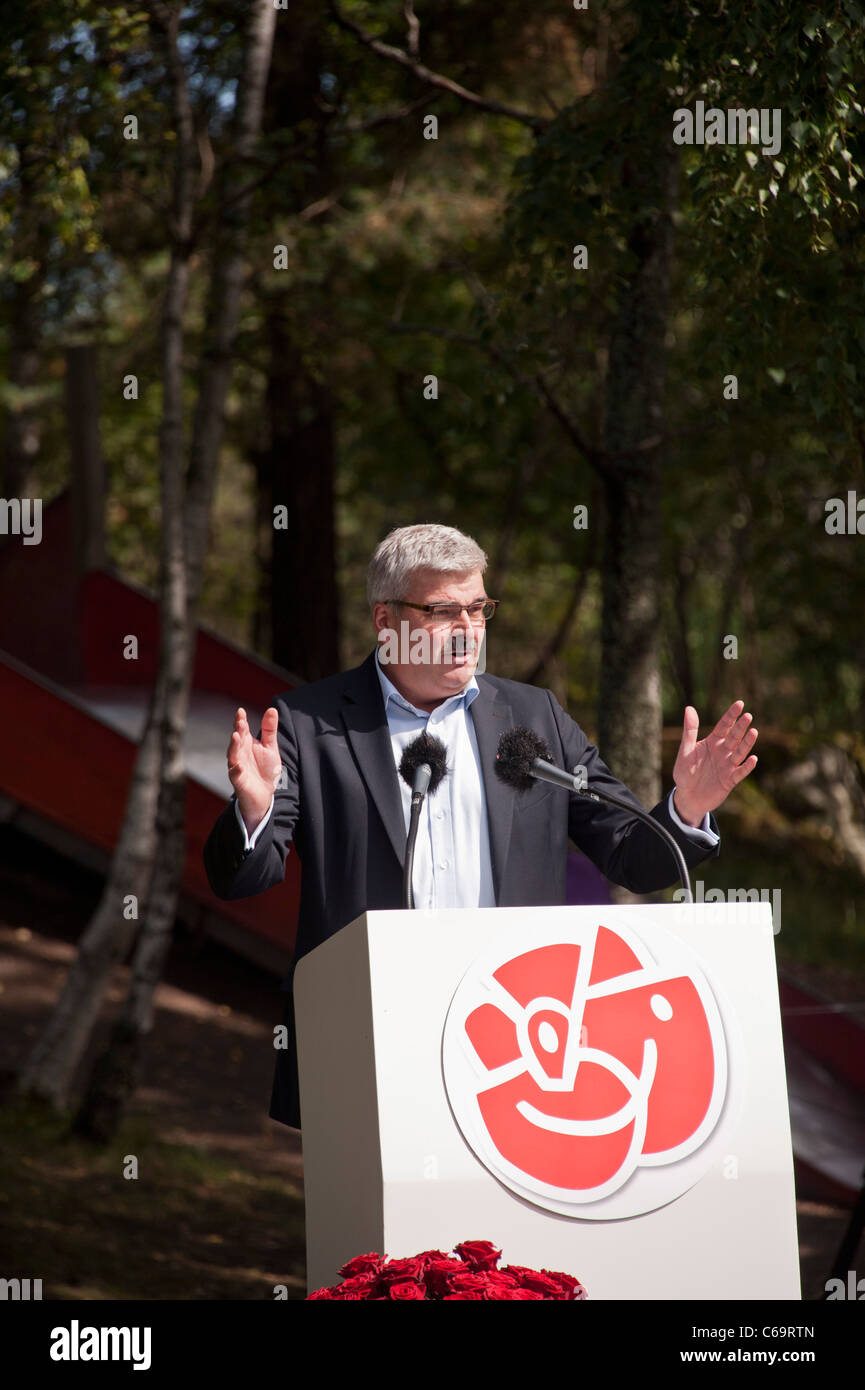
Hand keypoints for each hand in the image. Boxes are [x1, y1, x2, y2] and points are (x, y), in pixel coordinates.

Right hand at [227, 707, 281, 831]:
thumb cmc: (265, 769)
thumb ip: (269, 730)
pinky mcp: (239, 781)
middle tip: (240, 722)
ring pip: (232, 755)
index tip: (241, 711)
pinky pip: (235, 775)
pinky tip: (239, 766)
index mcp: (246, 744)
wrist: (265, 794)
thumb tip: (272, 709)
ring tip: (236, 736)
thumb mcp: (270, 747)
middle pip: (236, 740)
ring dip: (233, 746)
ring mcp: (237, 767)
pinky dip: (236, 770)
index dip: (240, 720)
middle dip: (237, 731)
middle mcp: (239, 754)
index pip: (242, 730)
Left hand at [672, 700, 757, 825]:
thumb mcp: (685, 750)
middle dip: (741, 727)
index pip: (724, 726)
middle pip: (734, 737)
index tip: (740, 704)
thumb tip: (689, 708)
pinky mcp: (730, 780)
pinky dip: (746, 766)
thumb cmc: (684, 772)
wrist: (687, 797)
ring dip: (747, 743)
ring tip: (753, 732)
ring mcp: (728, 765)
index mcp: (713, 742)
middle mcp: (723, 752)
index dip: (731, 715)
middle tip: (748, 716)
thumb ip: (689, 731)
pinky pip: (740, 772)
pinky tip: (752, 758)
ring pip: (740, 752)